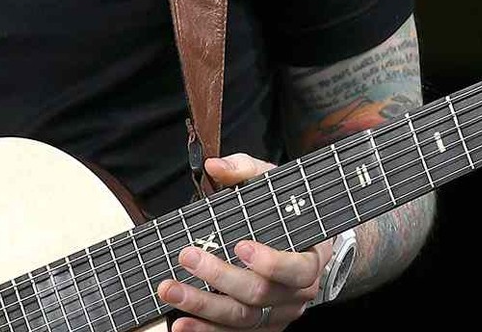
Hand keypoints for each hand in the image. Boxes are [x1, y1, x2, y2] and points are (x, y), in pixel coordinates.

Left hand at [154, 153, 334, 330]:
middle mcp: (297, 293)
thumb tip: (215, 167)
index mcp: (310, 258)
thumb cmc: (288, 213)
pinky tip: (180, 324)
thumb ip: (246, 171)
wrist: (307, 249)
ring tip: (171, 293)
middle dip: (220, 277)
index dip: (271, 261)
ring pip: (243, 319)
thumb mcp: (274, 185)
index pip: (298, 268)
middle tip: (186, 256)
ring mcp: (279, 314)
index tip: (240, 246)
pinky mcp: (262, 328)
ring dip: (203, 308)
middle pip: (260, 294)